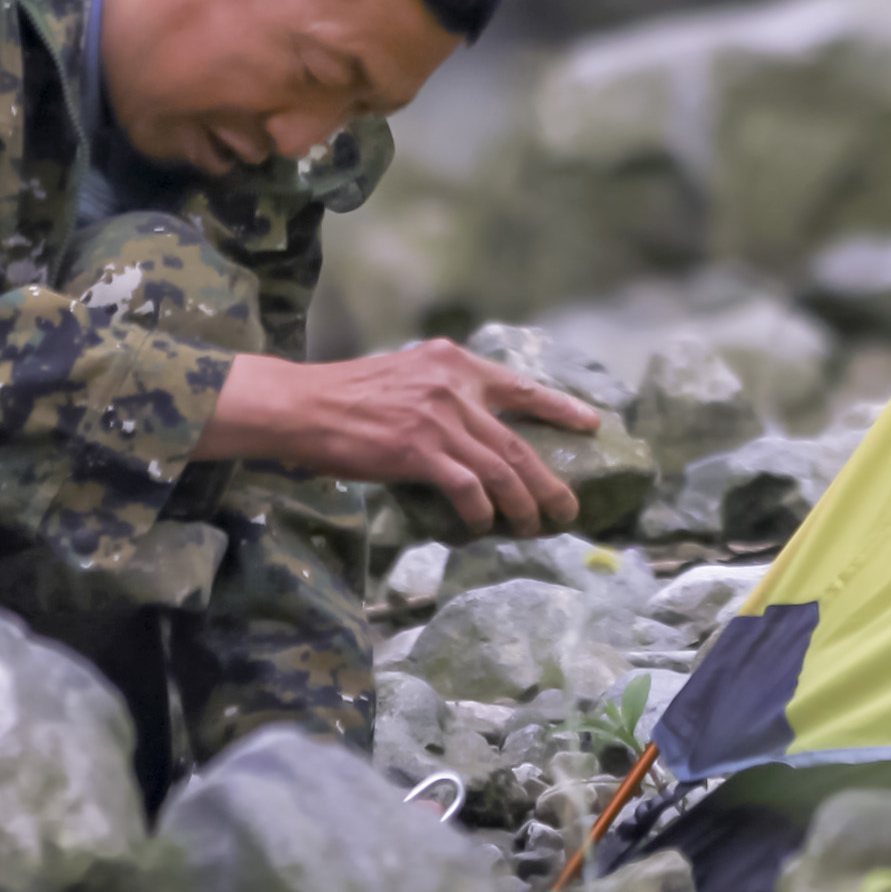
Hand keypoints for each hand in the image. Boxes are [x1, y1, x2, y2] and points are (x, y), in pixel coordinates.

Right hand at [204, 344, 603, 533]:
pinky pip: (467, 489)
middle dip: (550, 480)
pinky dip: (480, 512)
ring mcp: (438, 419)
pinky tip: (482, 527)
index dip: (561, 407)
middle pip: (518, 441)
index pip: (521, 386)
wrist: (299, 405)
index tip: (591, 422)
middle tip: (569, 508)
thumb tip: (473, 434)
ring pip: (502, 469)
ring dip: (524, 504)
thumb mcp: (404, 378)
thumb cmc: (344, 398)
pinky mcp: (418, 450)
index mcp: (454, 364)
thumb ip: (442, 395)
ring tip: (537, 527)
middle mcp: (454, 386)